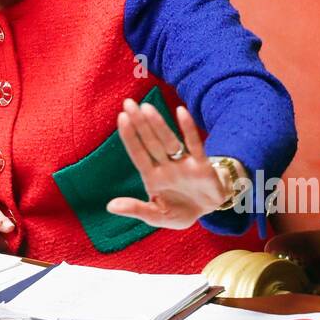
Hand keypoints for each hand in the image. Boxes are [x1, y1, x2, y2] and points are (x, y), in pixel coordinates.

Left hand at [106, 97, 240, 228]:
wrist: (209, 212)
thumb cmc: (179, 211)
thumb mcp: (157, 216)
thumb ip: (136, 209)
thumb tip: (109, 206)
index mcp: (153, 177)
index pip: (138, 154)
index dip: (130, 137)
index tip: (121, 118)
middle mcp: (166, 166)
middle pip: (150, 142)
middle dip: (140, 123)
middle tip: (129, 103)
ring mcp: (183, 164)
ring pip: (169, 141)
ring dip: (158, 125)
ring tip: (146, 107)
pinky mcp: (202, 166)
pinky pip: (195, 145)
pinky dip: (188, 129)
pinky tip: (181, 112)